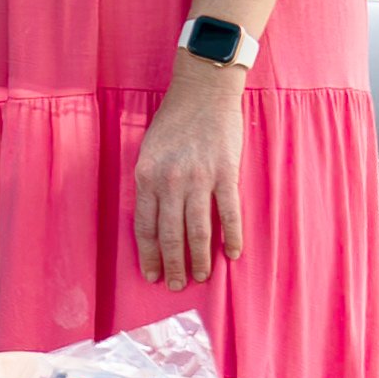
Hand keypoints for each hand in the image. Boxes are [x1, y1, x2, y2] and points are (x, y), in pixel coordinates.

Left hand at [134, 70, 250, 288]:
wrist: (203, 91)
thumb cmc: (173, 121)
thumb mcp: (148, 151)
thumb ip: (150, 184)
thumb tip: (153, 220)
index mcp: (147, 177)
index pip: (145, 227)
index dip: (149, 255)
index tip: (152, 275)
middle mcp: (171, 182)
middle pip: (171, 235)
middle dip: (173, 265)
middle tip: (177, 287)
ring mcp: (200, 178)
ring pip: (199, 230)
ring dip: (200, 259)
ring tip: (201, 277)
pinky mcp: (225, 173)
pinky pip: (229, 213)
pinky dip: (232, 236)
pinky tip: (233, 254)